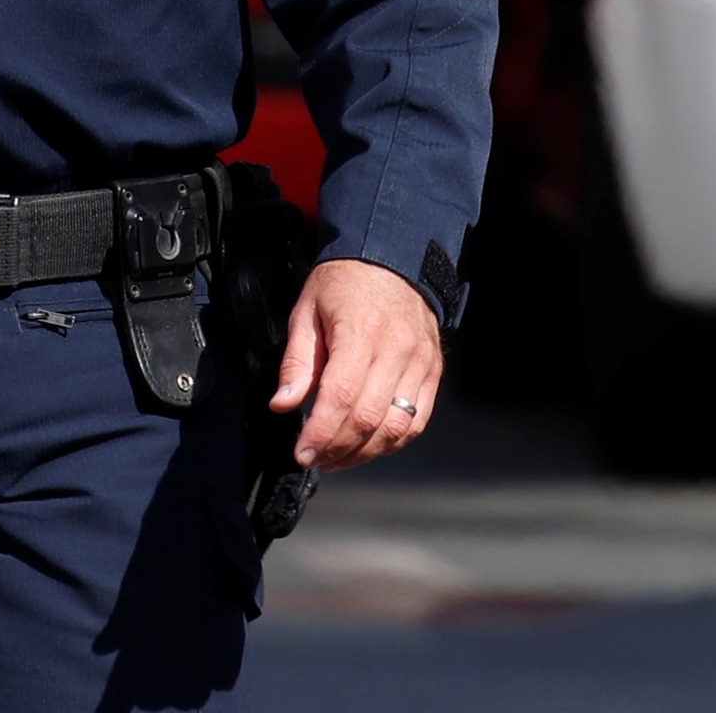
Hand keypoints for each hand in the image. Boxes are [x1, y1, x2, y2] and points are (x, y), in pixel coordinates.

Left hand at [268, 257, 442, 471]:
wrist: (391, 258)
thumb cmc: (344, 282)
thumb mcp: (307, 311)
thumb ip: (297, 362)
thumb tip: (283, 404)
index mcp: (361, 331)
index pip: (342, 396)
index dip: (321, 433)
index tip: (302, 452)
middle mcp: (396, 349)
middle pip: (369, 418)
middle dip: (338, 449)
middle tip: (315, 458)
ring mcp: (420, 362)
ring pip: (396, 427)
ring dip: (365, 453)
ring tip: (337, 458)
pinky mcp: (432, 370)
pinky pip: (418, 420)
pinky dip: (392, 441)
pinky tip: (368, 445)